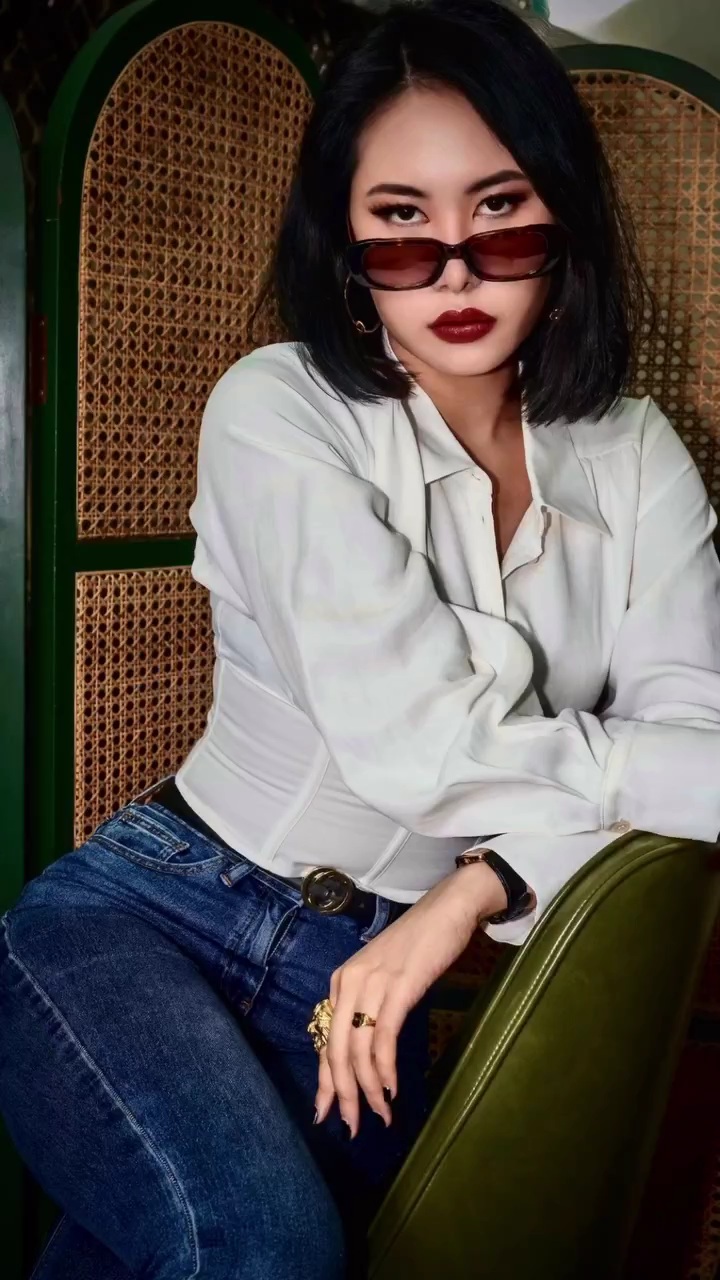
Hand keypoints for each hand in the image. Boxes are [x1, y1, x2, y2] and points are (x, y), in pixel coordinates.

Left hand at [314, 862, 507, 1135]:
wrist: (448, 908)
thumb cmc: (420, 944)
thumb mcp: (384, 977)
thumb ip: (370, 1008)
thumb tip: (367, 1055)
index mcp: (342, 982)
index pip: (326, 1042)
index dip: (325, 1082)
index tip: (327, 1113)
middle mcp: (349, 983)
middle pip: (336, 1052)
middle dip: (343, 1095)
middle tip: (352, 1128)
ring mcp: (372, 984)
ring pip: (359, 1051)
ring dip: (369, 1090)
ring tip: (381, 1115)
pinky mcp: (398, 986)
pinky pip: (383, 1038)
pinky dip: (386, 1069)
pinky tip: (392, 1089)